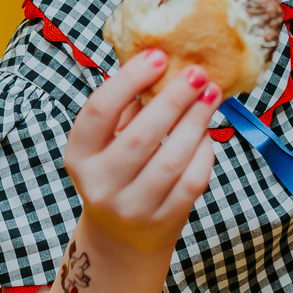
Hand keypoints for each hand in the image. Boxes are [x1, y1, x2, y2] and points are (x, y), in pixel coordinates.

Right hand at [64, 49, 220, 254]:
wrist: (122, 236)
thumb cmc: (118, 170)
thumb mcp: (108, 141)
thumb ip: (127, 105)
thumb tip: (160, 56)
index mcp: (80, 154)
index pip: (99, 111)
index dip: (129, 80)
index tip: (159, 55)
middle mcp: (100, 184)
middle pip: (140, 136)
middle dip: (174, 99)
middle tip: (198, 73)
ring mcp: (131, 208)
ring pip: (171, 160)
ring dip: (196, 122)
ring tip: (211, 95)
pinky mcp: (163, 221)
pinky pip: (191, 181)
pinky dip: (204, 152)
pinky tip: (207, 131)